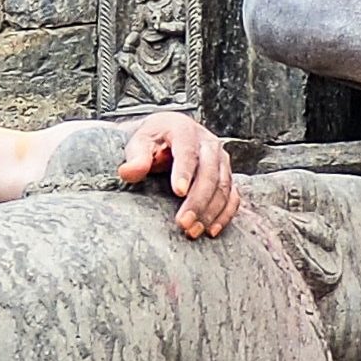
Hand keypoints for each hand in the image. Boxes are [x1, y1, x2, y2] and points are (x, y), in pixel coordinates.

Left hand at [121, 111, 237, 237]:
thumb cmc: (154, 140)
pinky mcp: (227, 175)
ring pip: (223, 187)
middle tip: (183, 223)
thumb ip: (135, 157)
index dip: (184, 172)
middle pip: (210, 173)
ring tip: (192, 231)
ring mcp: (221, 160)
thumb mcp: (139, 142)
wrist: (169, 135)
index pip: (187, 152)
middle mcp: (208, 143)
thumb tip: (127, 172)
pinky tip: (210, 230)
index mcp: (184, 130)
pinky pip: (232, 197)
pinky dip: (224, 215)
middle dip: (198, 200)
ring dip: (210, 212)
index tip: (178, 192)